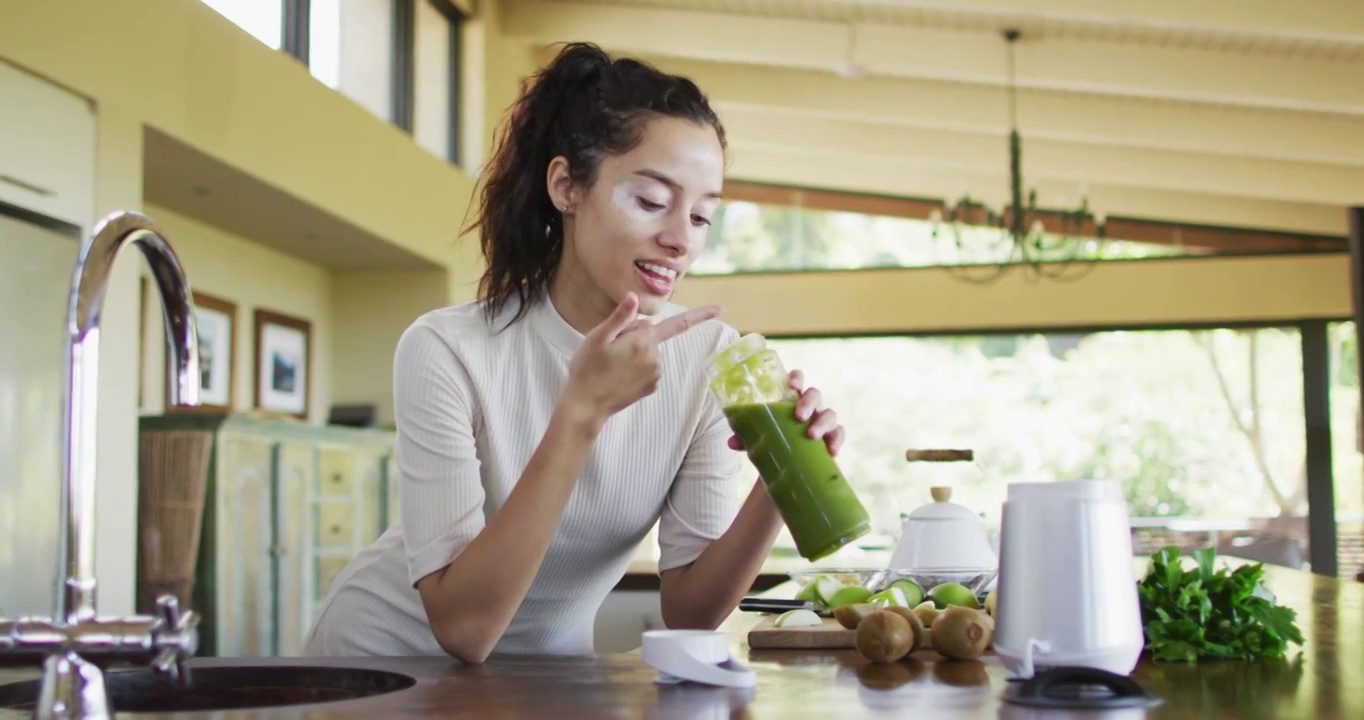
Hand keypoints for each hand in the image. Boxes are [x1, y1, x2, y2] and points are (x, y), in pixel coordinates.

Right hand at [563, 292, 722, 421]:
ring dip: (633, 352)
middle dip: (633, 335)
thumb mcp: (598, 337)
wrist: (585, 405)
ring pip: (648, 351)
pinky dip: (635, 367)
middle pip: (650, 334)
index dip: (701, 315)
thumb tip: (635, 297)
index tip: (722, 308)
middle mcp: (655, 357)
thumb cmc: (587, 369)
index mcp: (644, 341)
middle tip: (609, 348)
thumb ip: (620, 317)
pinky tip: (618, 374)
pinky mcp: (652, 387)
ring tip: (611, 364)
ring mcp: (656, 374)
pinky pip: (648, 367)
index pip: (679, 324)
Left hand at [727, 369, 845, 455]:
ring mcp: (822, 421)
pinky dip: (836, 441)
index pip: (796, 380)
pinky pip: (839, 434)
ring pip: (830, 413)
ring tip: (811, 435)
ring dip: (821, 422)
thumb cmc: (771, 442)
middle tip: (798, 416)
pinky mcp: (831, 438)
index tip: (791, 385)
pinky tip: (831, 451)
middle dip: (808, 402)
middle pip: (814, 394)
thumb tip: (732, 442)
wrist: (786, 465)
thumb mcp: (757, 438)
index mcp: (790, 399)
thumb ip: (745, 437)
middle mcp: (809, 407)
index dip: (796, 377)